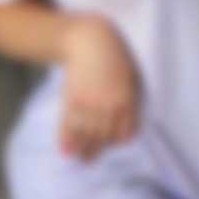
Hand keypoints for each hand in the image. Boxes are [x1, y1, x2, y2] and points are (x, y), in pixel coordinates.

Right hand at [58, 16, 140, 161]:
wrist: (90, 39)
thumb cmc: (116, 58)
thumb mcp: (133, 77)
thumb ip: (133, 102)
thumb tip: (128, 130)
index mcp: (128, 100)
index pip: (125, 134)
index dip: (118, 140)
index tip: (111, 142)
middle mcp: (109, 104)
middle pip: (104, 137)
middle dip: (97, 149)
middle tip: (89, 159)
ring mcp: (89, 102)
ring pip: (86, 134)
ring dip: (82, 149)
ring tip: (80, 159)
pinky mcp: (72, 97)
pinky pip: (69, 123)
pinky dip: (66, 139)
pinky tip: (65, 151)